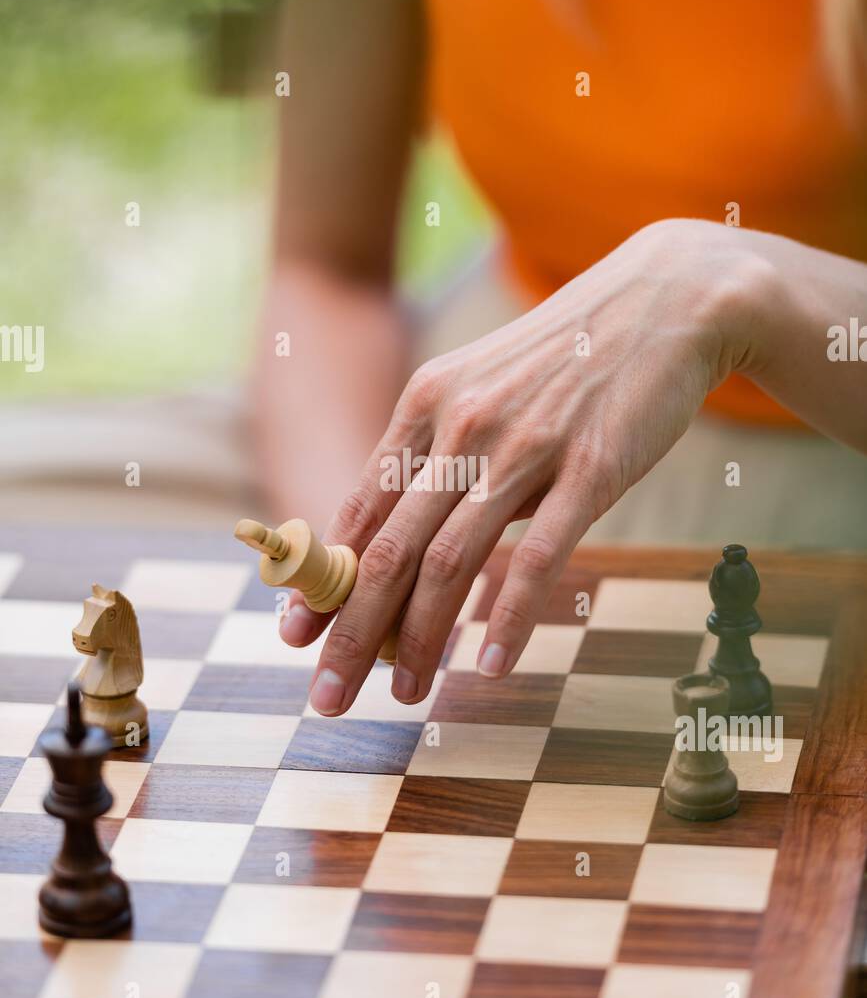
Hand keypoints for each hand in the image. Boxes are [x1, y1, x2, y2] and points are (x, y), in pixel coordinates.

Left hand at [283, 219, 773, 712]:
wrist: (665, 300)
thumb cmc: (565, 358)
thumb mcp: (479, 388)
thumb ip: (437, 456)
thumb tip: (400, 538)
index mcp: (424, 405)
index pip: (356, 513)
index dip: (321, 583)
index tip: (293, 637)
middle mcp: (461, 426)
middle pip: (388, 551)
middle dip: (349, 634)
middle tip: (327, 697)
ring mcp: (525, 448)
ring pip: (451, 562)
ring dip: (420, 640)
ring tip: (406, 695)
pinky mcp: (591, 468)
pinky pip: (538, 558)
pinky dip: (507, 617)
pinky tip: (488, 665)